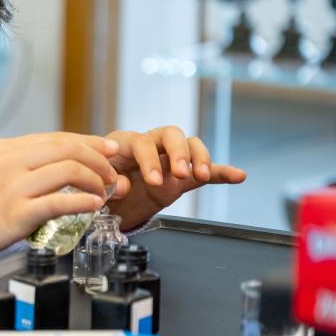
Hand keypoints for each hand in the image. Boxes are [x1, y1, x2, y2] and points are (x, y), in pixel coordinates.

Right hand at [0, 133, 120, 264]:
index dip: (89, 142)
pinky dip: (83, 202)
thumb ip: (15, 163)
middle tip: (111, 172)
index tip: (108, 148)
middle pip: (68, 149)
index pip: (56, 137)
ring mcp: (13, 188)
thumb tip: (50, 163)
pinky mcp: (17, 214)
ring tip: (103, 191)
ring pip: (69, 171)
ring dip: (95, 180)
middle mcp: (9, 162)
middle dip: (98, 159)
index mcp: (3, 149)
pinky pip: (60, 203)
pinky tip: (92, 205)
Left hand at [102, 126, 246, 229]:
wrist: (104, 201)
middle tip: (180, 173)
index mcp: (123, 143)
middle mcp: (149, 144)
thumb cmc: (97, 187)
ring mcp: (169, 158)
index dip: (149, 159)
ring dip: (198, 158)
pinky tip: (239, 176)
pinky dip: (221, 172)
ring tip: (199, 176)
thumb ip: (108, 184)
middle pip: (170, 134)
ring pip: (190, 145)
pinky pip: (206, 171)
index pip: (141, 142)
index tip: (153, 180)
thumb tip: (123, 185)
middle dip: (178, 152)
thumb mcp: (96, 186)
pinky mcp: (183, 175)